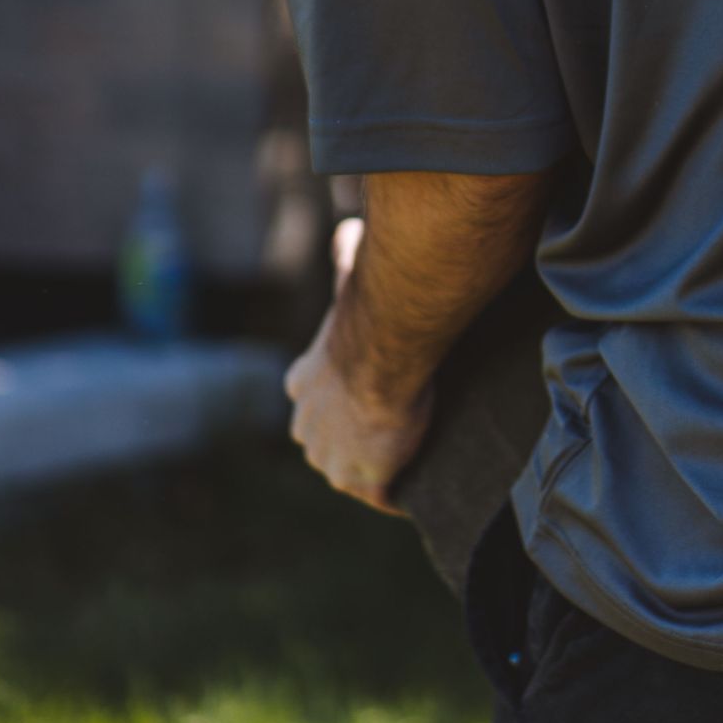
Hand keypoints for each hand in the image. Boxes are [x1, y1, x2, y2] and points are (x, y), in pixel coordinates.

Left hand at [284, 218, 431, 512]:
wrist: (381, 353)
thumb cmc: (367, 314)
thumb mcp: (351, 278)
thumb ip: (346, 255)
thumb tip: (349, 226)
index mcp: (303, 383)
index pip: (310, 397)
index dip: (335, 398)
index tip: (362, 392)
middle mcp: (306, 427)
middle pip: (327, 441)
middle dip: (350, 439)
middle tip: (392, 426)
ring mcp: (331, 458)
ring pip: (350, 470)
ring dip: (374, 468)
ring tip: (411, 457)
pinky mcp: (361, 479)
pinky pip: (381, 497)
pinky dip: (396, 495)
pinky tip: (418, 487)